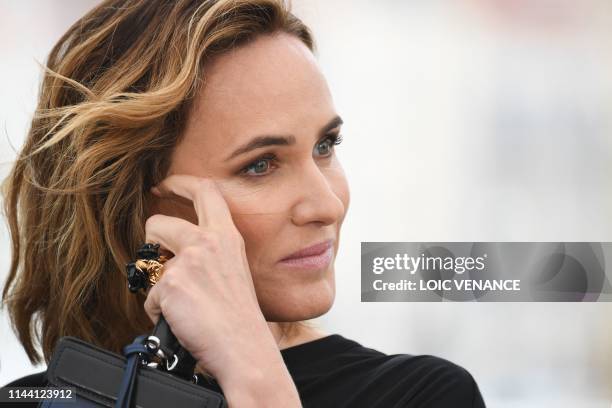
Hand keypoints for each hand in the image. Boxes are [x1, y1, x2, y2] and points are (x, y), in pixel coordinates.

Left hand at [143, 175, 299, 405]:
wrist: (243, 347)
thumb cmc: (240, 318)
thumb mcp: (233, 271)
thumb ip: (209, 254)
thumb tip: (178, 256)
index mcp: (227, 237)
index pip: (205, 191)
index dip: (180, 182)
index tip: (165, 184)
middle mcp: (208, 242)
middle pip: (159, 221)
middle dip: (151, 240)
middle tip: (159, 259)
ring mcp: (188, 262)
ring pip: (147, 261)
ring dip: (155, 280)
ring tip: (179, 301)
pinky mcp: (171, 285)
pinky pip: (150, 296)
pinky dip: (159, 311)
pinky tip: (180, 320)